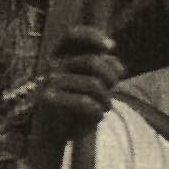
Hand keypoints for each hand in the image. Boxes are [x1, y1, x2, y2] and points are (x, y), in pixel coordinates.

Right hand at [21, 24, 122, 168]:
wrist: (49, 133)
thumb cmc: (72, 106)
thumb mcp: (89, 84)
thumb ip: (103, 70)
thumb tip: (119, 66)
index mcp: (59, 56)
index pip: (72, 35)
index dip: (92, 36)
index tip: (111, 47)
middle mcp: (52, 64)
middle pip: (93, 61)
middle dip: (111, 77)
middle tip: (114, 89)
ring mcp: (49, 81)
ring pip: (93, 84)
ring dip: (107, 98)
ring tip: (106, 107)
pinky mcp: (48, 99)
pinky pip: (84, 102)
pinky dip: (97, 111)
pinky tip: (98, 116)